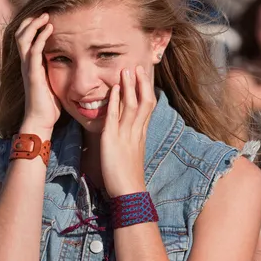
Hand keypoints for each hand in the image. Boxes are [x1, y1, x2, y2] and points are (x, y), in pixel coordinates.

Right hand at [15, 14, 60, 134]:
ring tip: (46, 16)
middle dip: (31, 21)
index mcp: (30, 65)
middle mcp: (26, 64)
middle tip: (44, 12)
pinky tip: (49, 29)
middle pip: (20, 34)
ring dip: (34, 24)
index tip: (45, 17)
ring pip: (23, 38)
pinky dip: (40, 37)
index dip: (32, 26)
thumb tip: (68, 64)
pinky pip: (34, 50)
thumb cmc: (48, 106)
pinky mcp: (32, 73)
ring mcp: (27, 68)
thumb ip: (55, 72)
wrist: (40, 120)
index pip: (25, 39)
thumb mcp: (52, 83)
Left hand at [101, 66, 155, 196]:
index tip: (143, 77)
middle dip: (141, 84)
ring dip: (129, 87)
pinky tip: (113, 90)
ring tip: (126, 71)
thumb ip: (130, 141)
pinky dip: (114, 102)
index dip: (146, 91)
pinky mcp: (113, 140)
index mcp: (141, 134)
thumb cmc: (128, 177)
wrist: (129, 193)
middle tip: (138, 66)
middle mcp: (136, 132)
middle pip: (144, 102)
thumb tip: (127, 132)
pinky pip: (115, 117)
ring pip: (131, 105)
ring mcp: (126, 135)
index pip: (147, 107)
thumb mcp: (131, 154)